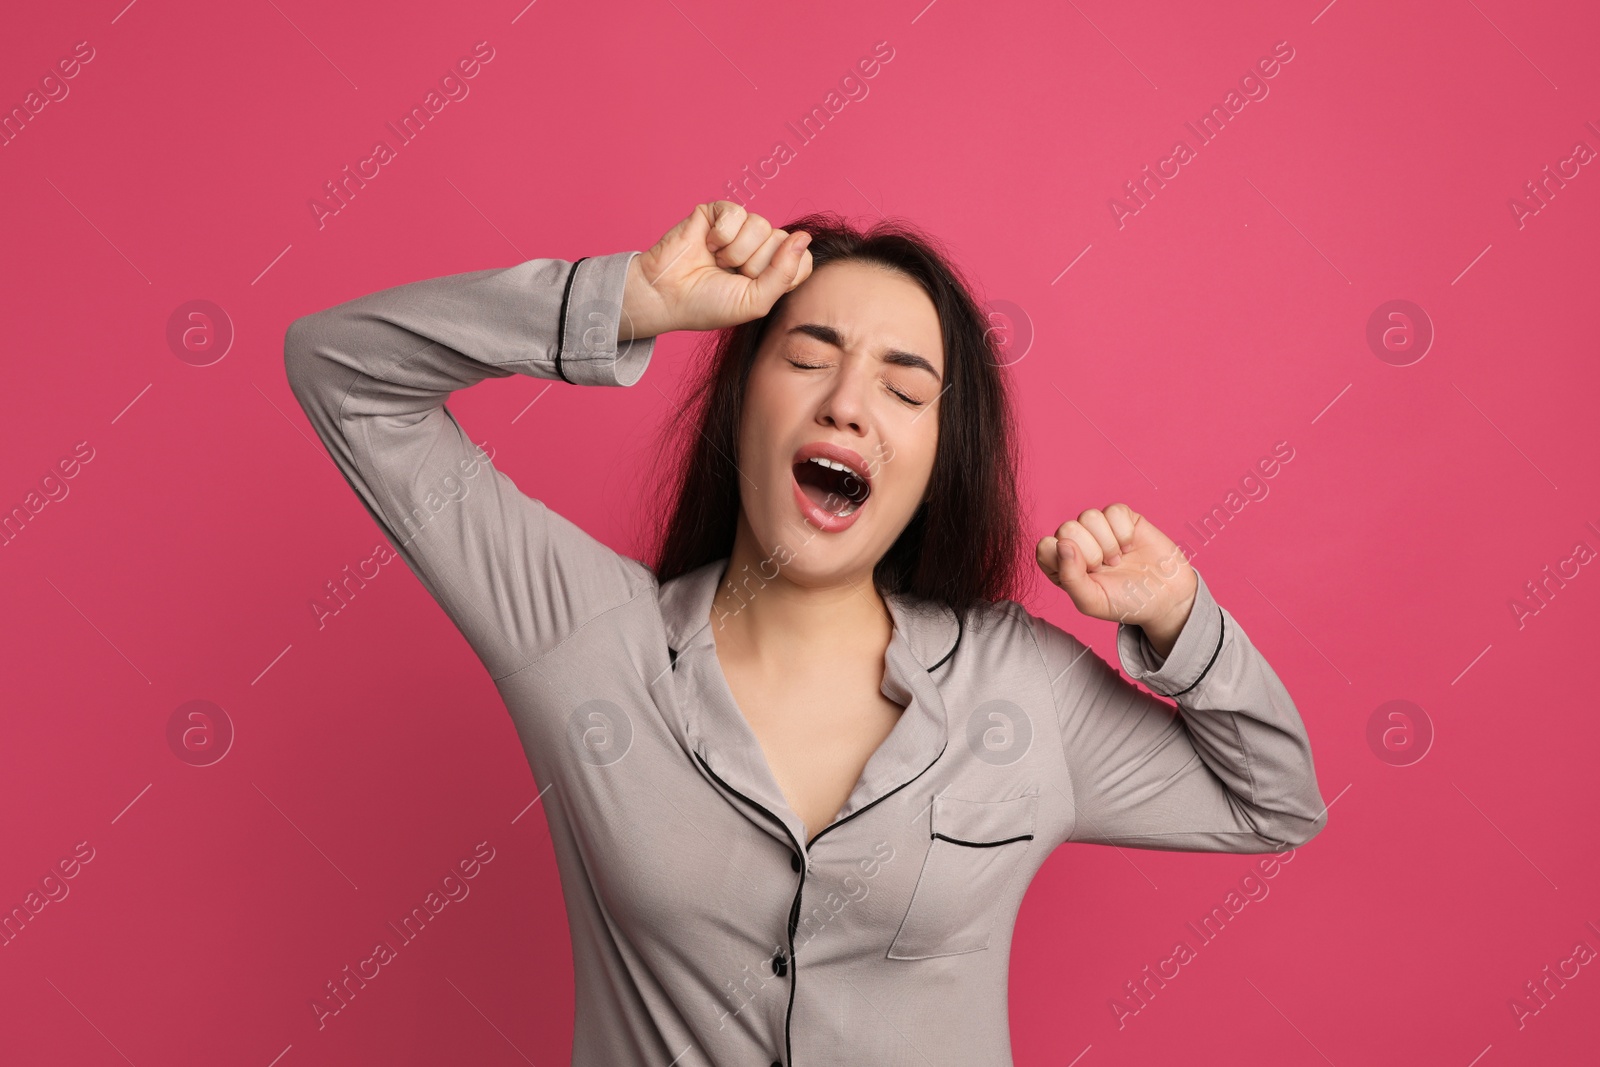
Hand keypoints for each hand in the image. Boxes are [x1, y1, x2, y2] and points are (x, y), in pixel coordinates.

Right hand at [619, 201, 814, 338]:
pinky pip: (738, 213)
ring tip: (717, 262)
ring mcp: (740, 229)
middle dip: (755, 265)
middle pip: (783, 241)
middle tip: (730, 275)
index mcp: (772, 271)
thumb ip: (784, 273)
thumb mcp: (754, 301)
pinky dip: (721, 235)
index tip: (757, 285)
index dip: (784, 272)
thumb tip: (804, 236)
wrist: (665, 294)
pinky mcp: (719, 213)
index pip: (803, 260)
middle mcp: (760, 247)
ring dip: (735, 252)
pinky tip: (707, 245)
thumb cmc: (707, 304)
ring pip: (761, 225)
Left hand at [1036, 504, 1197, 647]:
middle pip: (1067, 528)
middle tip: (1107, 568)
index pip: (1046, 547)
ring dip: (1108, 543)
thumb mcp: (1092, 601)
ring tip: (1118, 559)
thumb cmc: (1126, 603)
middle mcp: (1078, 544)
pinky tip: (1130, 546)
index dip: (1065, 558)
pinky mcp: (1122, 518)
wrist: (1166, 597)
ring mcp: (1099, 530)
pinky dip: (1124, 532)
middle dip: (1091, 552)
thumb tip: (1061, 544)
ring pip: (1089, 516)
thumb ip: (1069, 577)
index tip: (1087, 574)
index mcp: (1062, 565)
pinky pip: (1113, 510)